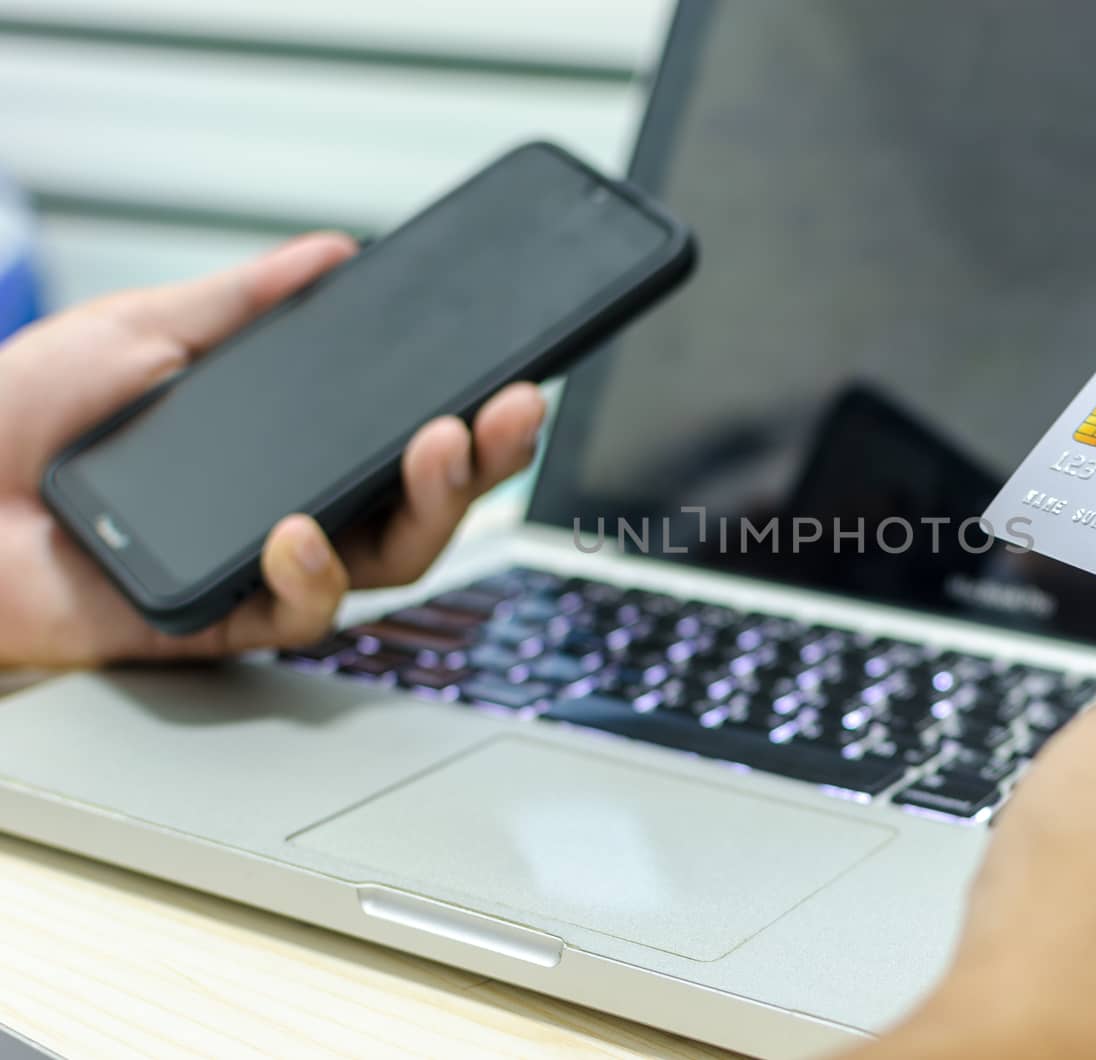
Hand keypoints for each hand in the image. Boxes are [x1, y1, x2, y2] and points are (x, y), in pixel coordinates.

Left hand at [0, 233, 544, 665]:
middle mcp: (295, 506)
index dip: (471, 414)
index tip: (514, 376)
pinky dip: (313, 573)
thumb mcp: (147, 329)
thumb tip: (333, 255)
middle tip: (511, 411)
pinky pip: (301, 612)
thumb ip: (248, 301)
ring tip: (438, 448)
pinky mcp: (222, 619)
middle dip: (484, 460)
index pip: (404, 434)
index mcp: (288, 443)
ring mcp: (264, 567)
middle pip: (425, 502)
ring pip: (390, 561)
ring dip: (431, 507)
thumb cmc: (20, 413)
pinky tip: (300, 531)